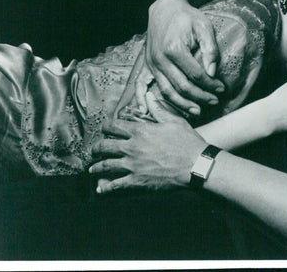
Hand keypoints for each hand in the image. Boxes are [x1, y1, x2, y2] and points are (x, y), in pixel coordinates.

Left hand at [90, 93, 205, 193]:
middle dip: (96, 148)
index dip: (106, 127)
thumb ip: (158, 109)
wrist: (195, 164)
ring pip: (106, 165)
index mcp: (140, 131)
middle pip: (105, 146)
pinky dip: (107, 187)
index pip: (114, 126)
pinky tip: (101, 189)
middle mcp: (131, 147)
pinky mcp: (137, 181)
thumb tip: (149, 97)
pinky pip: (116, 184)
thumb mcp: (174, 121)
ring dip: (96, 167)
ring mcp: (132, 165)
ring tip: (91, 169)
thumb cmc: (187, 141)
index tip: (103, 128)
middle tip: (94, 150)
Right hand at [144, 0, 224, 111]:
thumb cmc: (188, 18)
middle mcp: (159, 59)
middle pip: (181, 86)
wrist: (166, 9)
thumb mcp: (204, 27)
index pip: (195, 75)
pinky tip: (146, 112)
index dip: (210, 85)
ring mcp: (151, 64)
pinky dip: (143, 100)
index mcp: (174, 49)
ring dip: (182, 104)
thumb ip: (210, 49)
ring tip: (198, 111)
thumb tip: (212, 72)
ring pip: (166, 91)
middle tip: (214, 101)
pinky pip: (142, 86)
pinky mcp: (146, 66)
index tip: (222, 89)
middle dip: (200, 97)